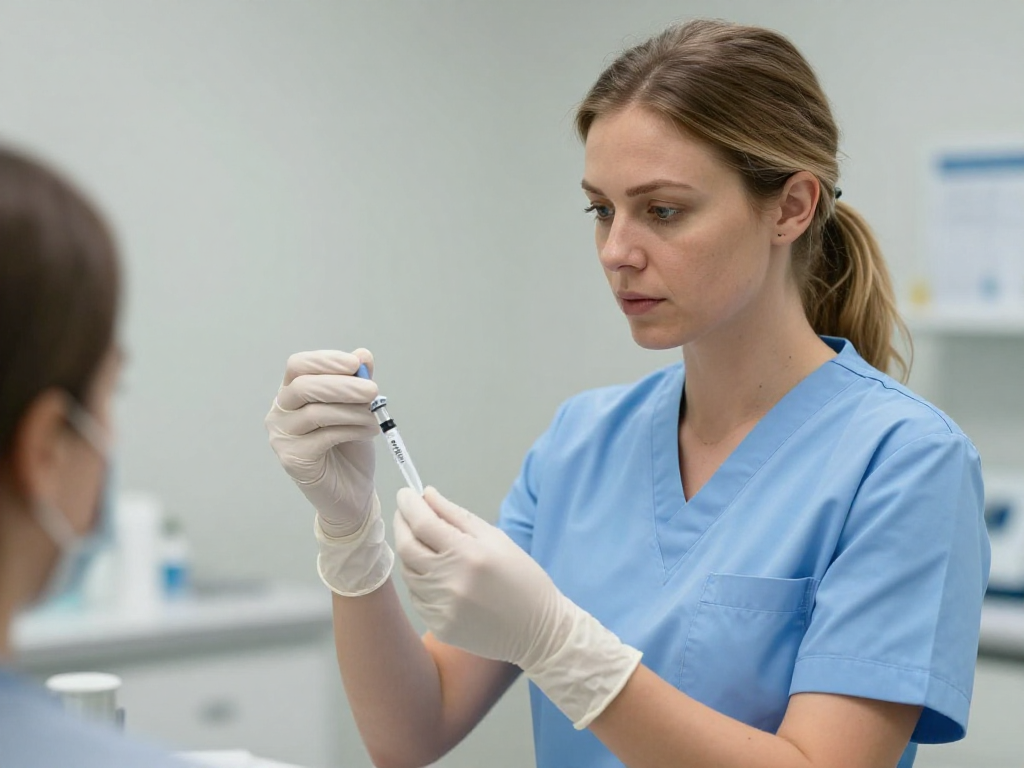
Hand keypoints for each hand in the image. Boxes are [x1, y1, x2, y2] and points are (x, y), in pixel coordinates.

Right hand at [266, 349, 379, 536]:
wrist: (352, 491)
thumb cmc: (351, 446)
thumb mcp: (358, 409)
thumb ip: (357, 382)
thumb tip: (363, 355)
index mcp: (292, 393)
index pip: (298, 366)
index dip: (326, 361)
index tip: (355, 363)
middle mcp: (280, 413)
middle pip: (303, 386)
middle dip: (342, 385)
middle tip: (373, 391)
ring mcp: (282, 437)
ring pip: (316, 412)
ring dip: (353, 412)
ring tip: (374, 418)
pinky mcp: (293, 459)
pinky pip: (324, 436)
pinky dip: (351, 429)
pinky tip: (368, 431)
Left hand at [393, 487, 642, 728]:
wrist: (538, 631)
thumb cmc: (522, 578)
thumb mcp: (496, 539)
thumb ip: (458, 516)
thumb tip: (427, 495)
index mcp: (468, 554)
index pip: (423, 523)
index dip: (408, 505)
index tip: (405, 494)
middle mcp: (450, 582)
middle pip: (406, 547)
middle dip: (401, 525)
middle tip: (405, 514)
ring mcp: (442, 608)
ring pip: (408, 573)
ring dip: (410, 554)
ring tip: (424, 545)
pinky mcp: (439, 627)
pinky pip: (417, 598)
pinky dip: (420, 582)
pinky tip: (437, 576)